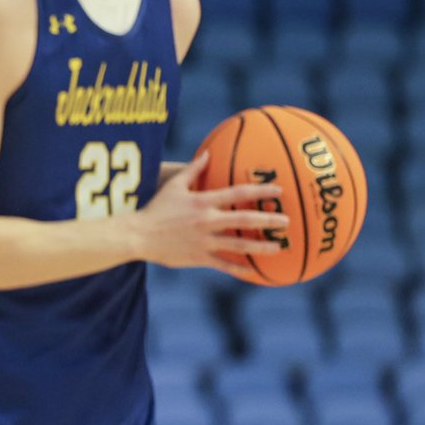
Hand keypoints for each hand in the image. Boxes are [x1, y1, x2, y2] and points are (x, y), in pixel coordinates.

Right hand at [138, 153, 289, 279]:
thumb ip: (193, 169)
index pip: (237, 193)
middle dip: (268, 220)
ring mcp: (204, 241)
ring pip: (238, 245)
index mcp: (203, 202)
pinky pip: (224, 265)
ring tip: (278, 247)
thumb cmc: (156, 208)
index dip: (260, 191)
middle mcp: (207, 221)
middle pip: (244, 220)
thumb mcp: (174, 186)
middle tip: (286, 221)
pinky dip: (240, 269)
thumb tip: (207, 153)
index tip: (278, 190)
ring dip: (261, 246)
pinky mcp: (199, 257)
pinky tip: (255, 272)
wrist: (139, 235)